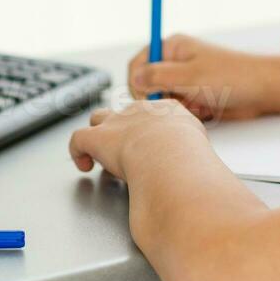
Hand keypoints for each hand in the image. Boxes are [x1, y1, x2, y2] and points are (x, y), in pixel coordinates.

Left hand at [68, 98, 207, 181]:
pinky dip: (77, 151)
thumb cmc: (190, 155)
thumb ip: (196, 152)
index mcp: (167, 110)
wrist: (171, 154)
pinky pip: (78, 139)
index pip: (154, 113)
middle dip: (123, 128)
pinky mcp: (97, 138)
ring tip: (102, 153)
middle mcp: (139, 111)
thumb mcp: (201, 146)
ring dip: (98, 133)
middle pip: (125, 112)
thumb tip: (203, 170)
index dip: (149, 130)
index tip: (152, 146)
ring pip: (98, 118)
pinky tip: (83, 165)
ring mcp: (117, 123)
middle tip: (128, 150)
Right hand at [128, 34, 269, 120]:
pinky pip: (177, 109)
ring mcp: (184, 80)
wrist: (263, 91)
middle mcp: (175, 62)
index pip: (137, 65)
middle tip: (177, 104)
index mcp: (172, 47)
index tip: (148, 99)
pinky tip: (204, 111)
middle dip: (160, 99)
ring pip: (163, 100)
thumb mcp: (190, 76)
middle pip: (147, 86)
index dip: (137, 84)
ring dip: (176, 108)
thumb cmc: (231, 76)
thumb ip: (158, 76)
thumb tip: (133, 78)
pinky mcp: (193, 96)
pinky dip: (187, 114)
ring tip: (197, 106)